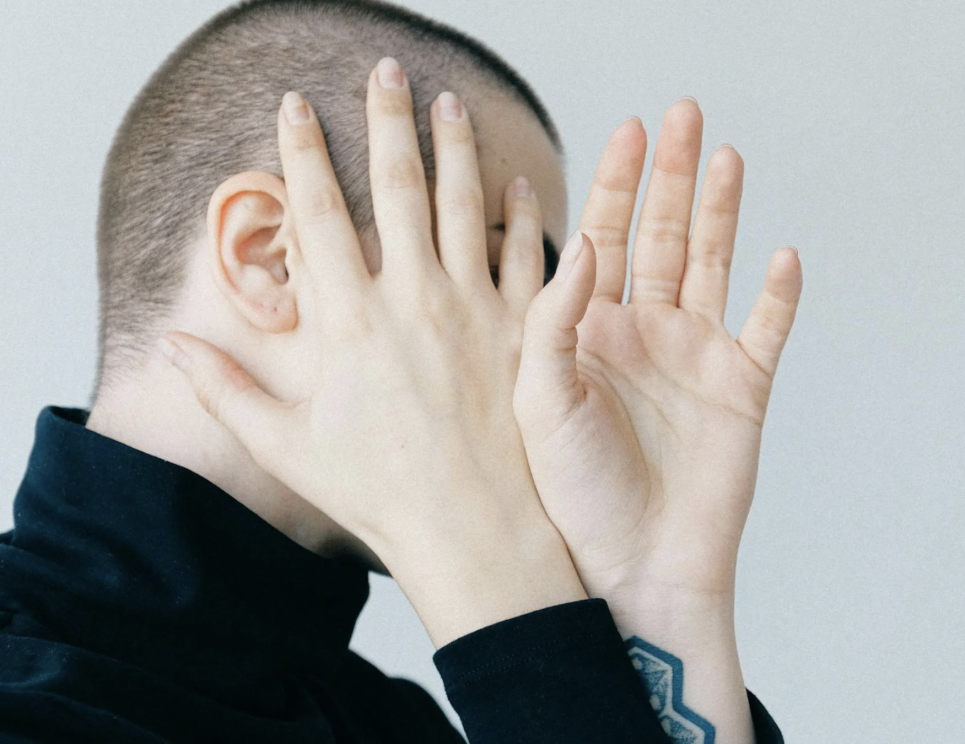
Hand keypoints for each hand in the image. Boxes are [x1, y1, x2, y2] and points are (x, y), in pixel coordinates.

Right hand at [160, 58, 583, 646]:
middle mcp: (413, 301)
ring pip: (464, 206)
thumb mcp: (287, 446)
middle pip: (396, 187)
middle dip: (386, 120)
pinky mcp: (523, 333)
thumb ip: (227, 389)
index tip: (295, 105)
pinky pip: (527, 258)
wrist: (472, 531)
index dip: (303, 152)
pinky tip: (520, 185)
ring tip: (449, 102)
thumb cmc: (378, 494)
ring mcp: (474, 312)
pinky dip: (524, 217)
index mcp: (350, 321)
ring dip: (454, 148)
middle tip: (385, 70)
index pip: (320, 212)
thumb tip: (175, 343)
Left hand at [513, 99, 801, 741]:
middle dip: (669, 176)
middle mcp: (640, 333)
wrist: (629, 566)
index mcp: (586, 331)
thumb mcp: (540, 400)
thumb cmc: (570, 494)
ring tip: (725, 156)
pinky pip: (767, 330)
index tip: (625, 129)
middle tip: (681, 114)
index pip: (601, 237)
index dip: (613, 183)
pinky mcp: (741, 390)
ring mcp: (694, 358)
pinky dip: (780, 295)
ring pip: (712, 266)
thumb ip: (555, 319)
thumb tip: (583, 239)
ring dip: (722, 212)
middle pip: (660, 236)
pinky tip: (782, 257)